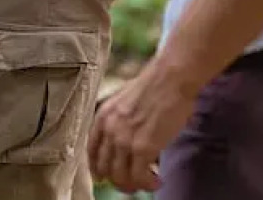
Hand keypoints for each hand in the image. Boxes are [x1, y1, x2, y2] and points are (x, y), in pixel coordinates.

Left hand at [88, 58, 200, 193]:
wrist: (171, 77)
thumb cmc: (155, 85)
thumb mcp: (125, 101)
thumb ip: (119, 121)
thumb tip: (126, 141)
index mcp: (103, 116)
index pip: (91, 151)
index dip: (97, 168)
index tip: (103, 177)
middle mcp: (109, 130)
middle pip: (105, 169)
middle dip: (119, 180)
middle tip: (133, 183)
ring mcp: (124, 140)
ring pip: (121, 178)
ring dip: (135, 185)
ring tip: (149, 182)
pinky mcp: (142, 148)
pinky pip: (139, 177)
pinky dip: (148, 184)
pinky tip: (158, 181)